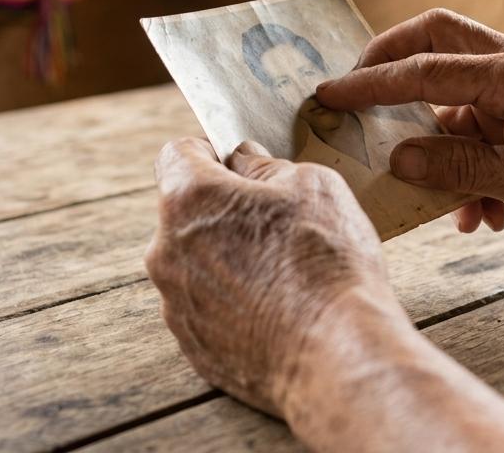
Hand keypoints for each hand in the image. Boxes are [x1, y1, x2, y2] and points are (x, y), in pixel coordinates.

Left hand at [145, 138, 400, 414]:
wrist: (336, 353)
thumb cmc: (326, 261)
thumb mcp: (312, 184)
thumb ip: (266, 165)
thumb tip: (245, 160)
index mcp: (189, 200)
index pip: (176, 154)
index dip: (209, 151)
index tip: (238, 163)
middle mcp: (166, 251)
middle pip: (185, 213)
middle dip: (223, 210)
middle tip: (276, 221)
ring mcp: (176, 304)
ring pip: (196, 263)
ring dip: (227, 258)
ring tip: (282, 272)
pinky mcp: (192, 345)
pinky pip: (207, 308)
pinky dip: (233, 303)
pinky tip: (277, 308)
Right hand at [316, 9, 503, 237]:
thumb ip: (455, 166)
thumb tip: (396, 159)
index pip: (425, 69)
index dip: (370, 84)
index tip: (328, 95)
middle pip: (437, 38)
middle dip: (390, 64)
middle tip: (355, 94)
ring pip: (456, 91)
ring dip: (438, 140)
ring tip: (445, 201)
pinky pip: (481, 121)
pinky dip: (468, 159)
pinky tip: (481, 211)